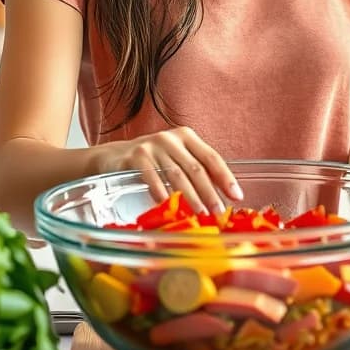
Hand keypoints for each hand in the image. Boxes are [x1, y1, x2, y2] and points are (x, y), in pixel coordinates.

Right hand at [92, 126, 242, 214]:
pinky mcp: (135, 155)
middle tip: (218, 211)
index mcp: (187, 136)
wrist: (113, 157)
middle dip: (209, 192)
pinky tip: (166, 204)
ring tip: (199, 213)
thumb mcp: (175, 159)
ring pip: (176, 174)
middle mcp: (171, 138)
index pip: (211, 157)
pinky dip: (160, 190)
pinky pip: (151, 176)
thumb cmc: (151, 161)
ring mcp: (153, 145)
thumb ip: (194, 171)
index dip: (225, 177)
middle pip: (196, 168)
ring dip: (190, 196)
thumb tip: (221, 197)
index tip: (236, 196)